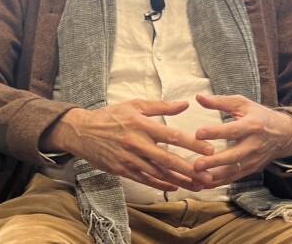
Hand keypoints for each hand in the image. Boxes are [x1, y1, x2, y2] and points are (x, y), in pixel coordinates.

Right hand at [41, 99, 215, 191]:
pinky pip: (146, 180)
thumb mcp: (134, 105)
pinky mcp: (122, 170)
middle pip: (168, 160)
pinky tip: (175, 187)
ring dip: (180, 181)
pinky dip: (161, 185)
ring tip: (199, 185)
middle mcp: (137, 144)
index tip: (210, 150)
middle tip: (209, 176)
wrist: (81, 131)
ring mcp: (129, 159)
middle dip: (191, 170)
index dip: (192, 144)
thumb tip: (184, 104)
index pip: (172, 136)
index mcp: (141, 125)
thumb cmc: (110, 116)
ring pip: (159, 174)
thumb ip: (161, 106)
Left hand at [192, 94, 291, 187]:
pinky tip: (203, 184)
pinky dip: (219, 182)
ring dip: (214, 176)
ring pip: (233, 171)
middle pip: (234, 156)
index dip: (215, 132)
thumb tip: (198, 97)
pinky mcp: (251, 170)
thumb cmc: (259, 116)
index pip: (232, 130)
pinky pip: (234, 178)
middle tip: (196, 165)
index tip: (198, 133)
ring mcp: (253, 160)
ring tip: (196, 177)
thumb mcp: (243, 104)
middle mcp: (254, 145)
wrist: (284, 135)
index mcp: (252, 126)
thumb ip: (220, 101)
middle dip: (215, 162)